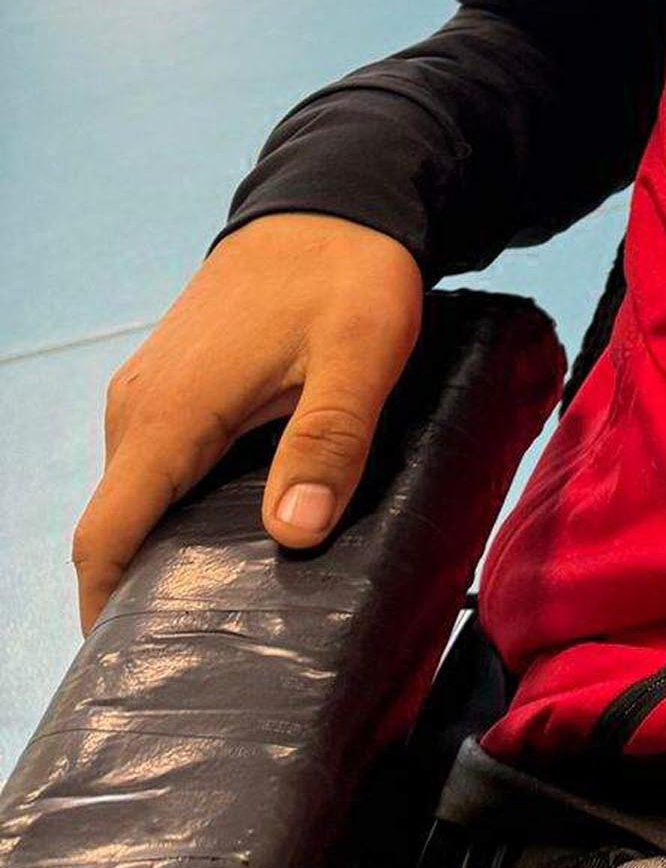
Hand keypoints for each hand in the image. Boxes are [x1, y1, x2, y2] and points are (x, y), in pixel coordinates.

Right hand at [72, 213, 423, 631]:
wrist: (335, 198)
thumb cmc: (347, 273)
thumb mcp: (358, 356)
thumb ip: (327, 440)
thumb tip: (293, 532)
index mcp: (169, 412)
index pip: (106, 534)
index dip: (105, 607)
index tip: (126, 669)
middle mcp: (139, 406)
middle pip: (116, 525)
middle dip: (138, 592)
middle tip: (196, 655)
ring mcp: (150, 391)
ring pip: (136, 495)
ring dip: (160, 549)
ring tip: (220, 609)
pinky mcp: (173, 382)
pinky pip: (155, 464)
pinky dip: (175, 508)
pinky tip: (231, 536)